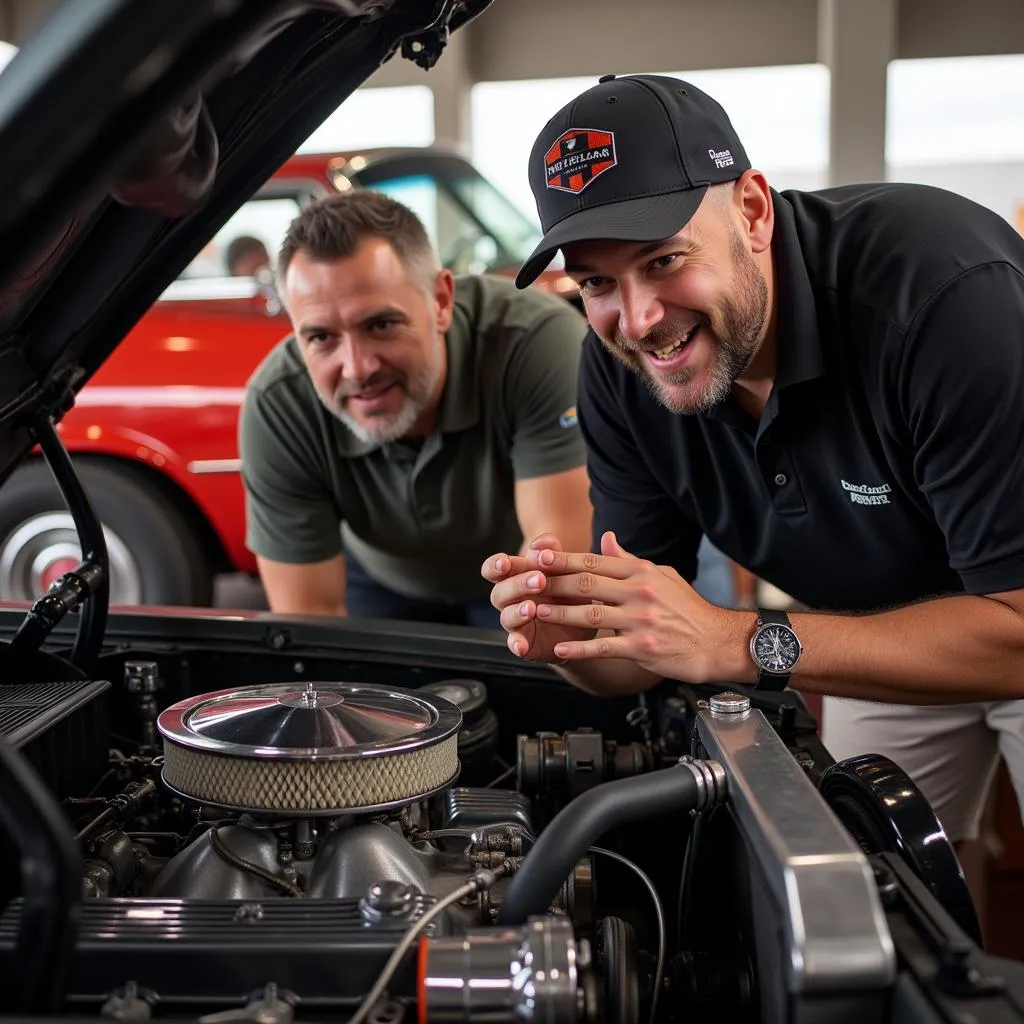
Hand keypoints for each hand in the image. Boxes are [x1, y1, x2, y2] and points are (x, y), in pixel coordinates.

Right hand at [481, 533, 595, 662]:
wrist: (586, 621)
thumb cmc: (569, 588)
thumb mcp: (565, 568)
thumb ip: (553, 552)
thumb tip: (544, 541)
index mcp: (516, 576)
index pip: (495, 569)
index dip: (495, 565)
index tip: (505, 562)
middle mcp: (511, 599)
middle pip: (499, 592)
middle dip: (517, 585)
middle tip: (540, 580)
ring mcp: (516, 621)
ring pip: (506, 616)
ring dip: (516, 612)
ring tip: (532, 608)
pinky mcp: (525, 642)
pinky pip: (515, 643)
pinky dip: (516, 644)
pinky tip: (521, 645)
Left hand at [527, 531, 753, 683]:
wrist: (717, 642)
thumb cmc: (688, 609)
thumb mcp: (662, 575)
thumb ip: (629, 560)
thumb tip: (606, 539)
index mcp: (641, 573)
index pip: (594, 562)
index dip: (563, 560)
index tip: (538, 556)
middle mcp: (639, 592)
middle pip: (587, 584)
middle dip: (553, 582)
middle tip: (526, 581)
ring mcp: (640, 621)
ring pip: (590, 614)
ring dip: (559, 613)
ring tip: (534, 612)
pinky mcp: (643, 648)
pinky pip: (604, 647)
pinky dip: (580, 648)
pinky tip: (561, 648)